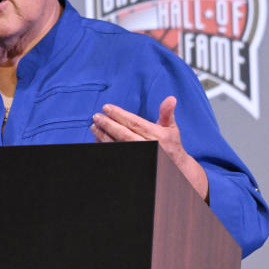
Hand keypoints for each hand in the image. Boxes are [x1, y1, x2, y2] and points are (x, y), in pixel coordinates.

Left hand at [90, 96, 208, 199]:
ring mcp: (140, 155)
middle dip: (108, 124)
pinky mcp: (133, 162)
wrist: (174, 169)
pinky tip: (98, 139)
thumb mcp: (171, 128)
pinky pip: (116, 153)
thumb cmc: (171, 146)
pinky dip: (106, 146)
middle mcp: (148, 146)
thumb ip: (167, 113)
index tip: (107, 108)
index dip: (119, 115)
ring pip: (118, 145)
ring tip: (94, 127)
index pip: (134, 123)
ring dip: (103, 136)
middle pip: (123, 134)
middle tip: (96, 117)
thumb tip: (171, 98)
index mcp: (157, 136)